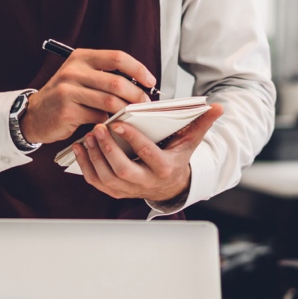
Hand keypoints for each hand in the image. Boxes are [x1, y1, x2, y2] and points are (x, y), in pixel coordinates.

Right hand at [20, 49, 157, 144]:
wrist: (35, 114)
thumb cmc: (65, 95)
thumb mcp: (81, 76)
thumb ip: (105, 76)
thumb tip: (139, 84)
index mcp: (81, 58)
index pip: (117, 58)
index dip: (138, 69)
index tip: (150, 81)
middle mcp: (73, 71)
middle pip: (116, 82)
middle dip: (136, 94)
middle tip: (144, 103)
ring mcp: (68, 91)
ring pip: (109, 101)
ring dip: (126, 110)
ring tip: (133, 114)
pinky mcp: (67, 111)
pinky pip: (98, 117)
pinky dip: (110, 122)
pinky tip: (114, 124)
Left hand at [72, 104, 224, 203]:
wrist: (169, 185)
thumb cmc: (177, 157)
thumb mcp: (190, 141)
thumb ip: (201, 123)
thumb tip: (218, 107)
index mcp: (164, 167)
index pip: (147, 154)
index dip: (132, 139)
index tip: (119, 123)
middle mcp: (145, 182)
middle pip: (122, 170)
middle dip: (108, 149)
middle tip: (98, 129)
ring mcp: (128, 189)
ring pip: (106, 178)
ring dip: (94, 157)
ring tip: (87, 136)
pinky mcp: (115, 192)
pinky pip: (97, 182)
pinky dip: (85, 166)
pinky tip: (79, 148)